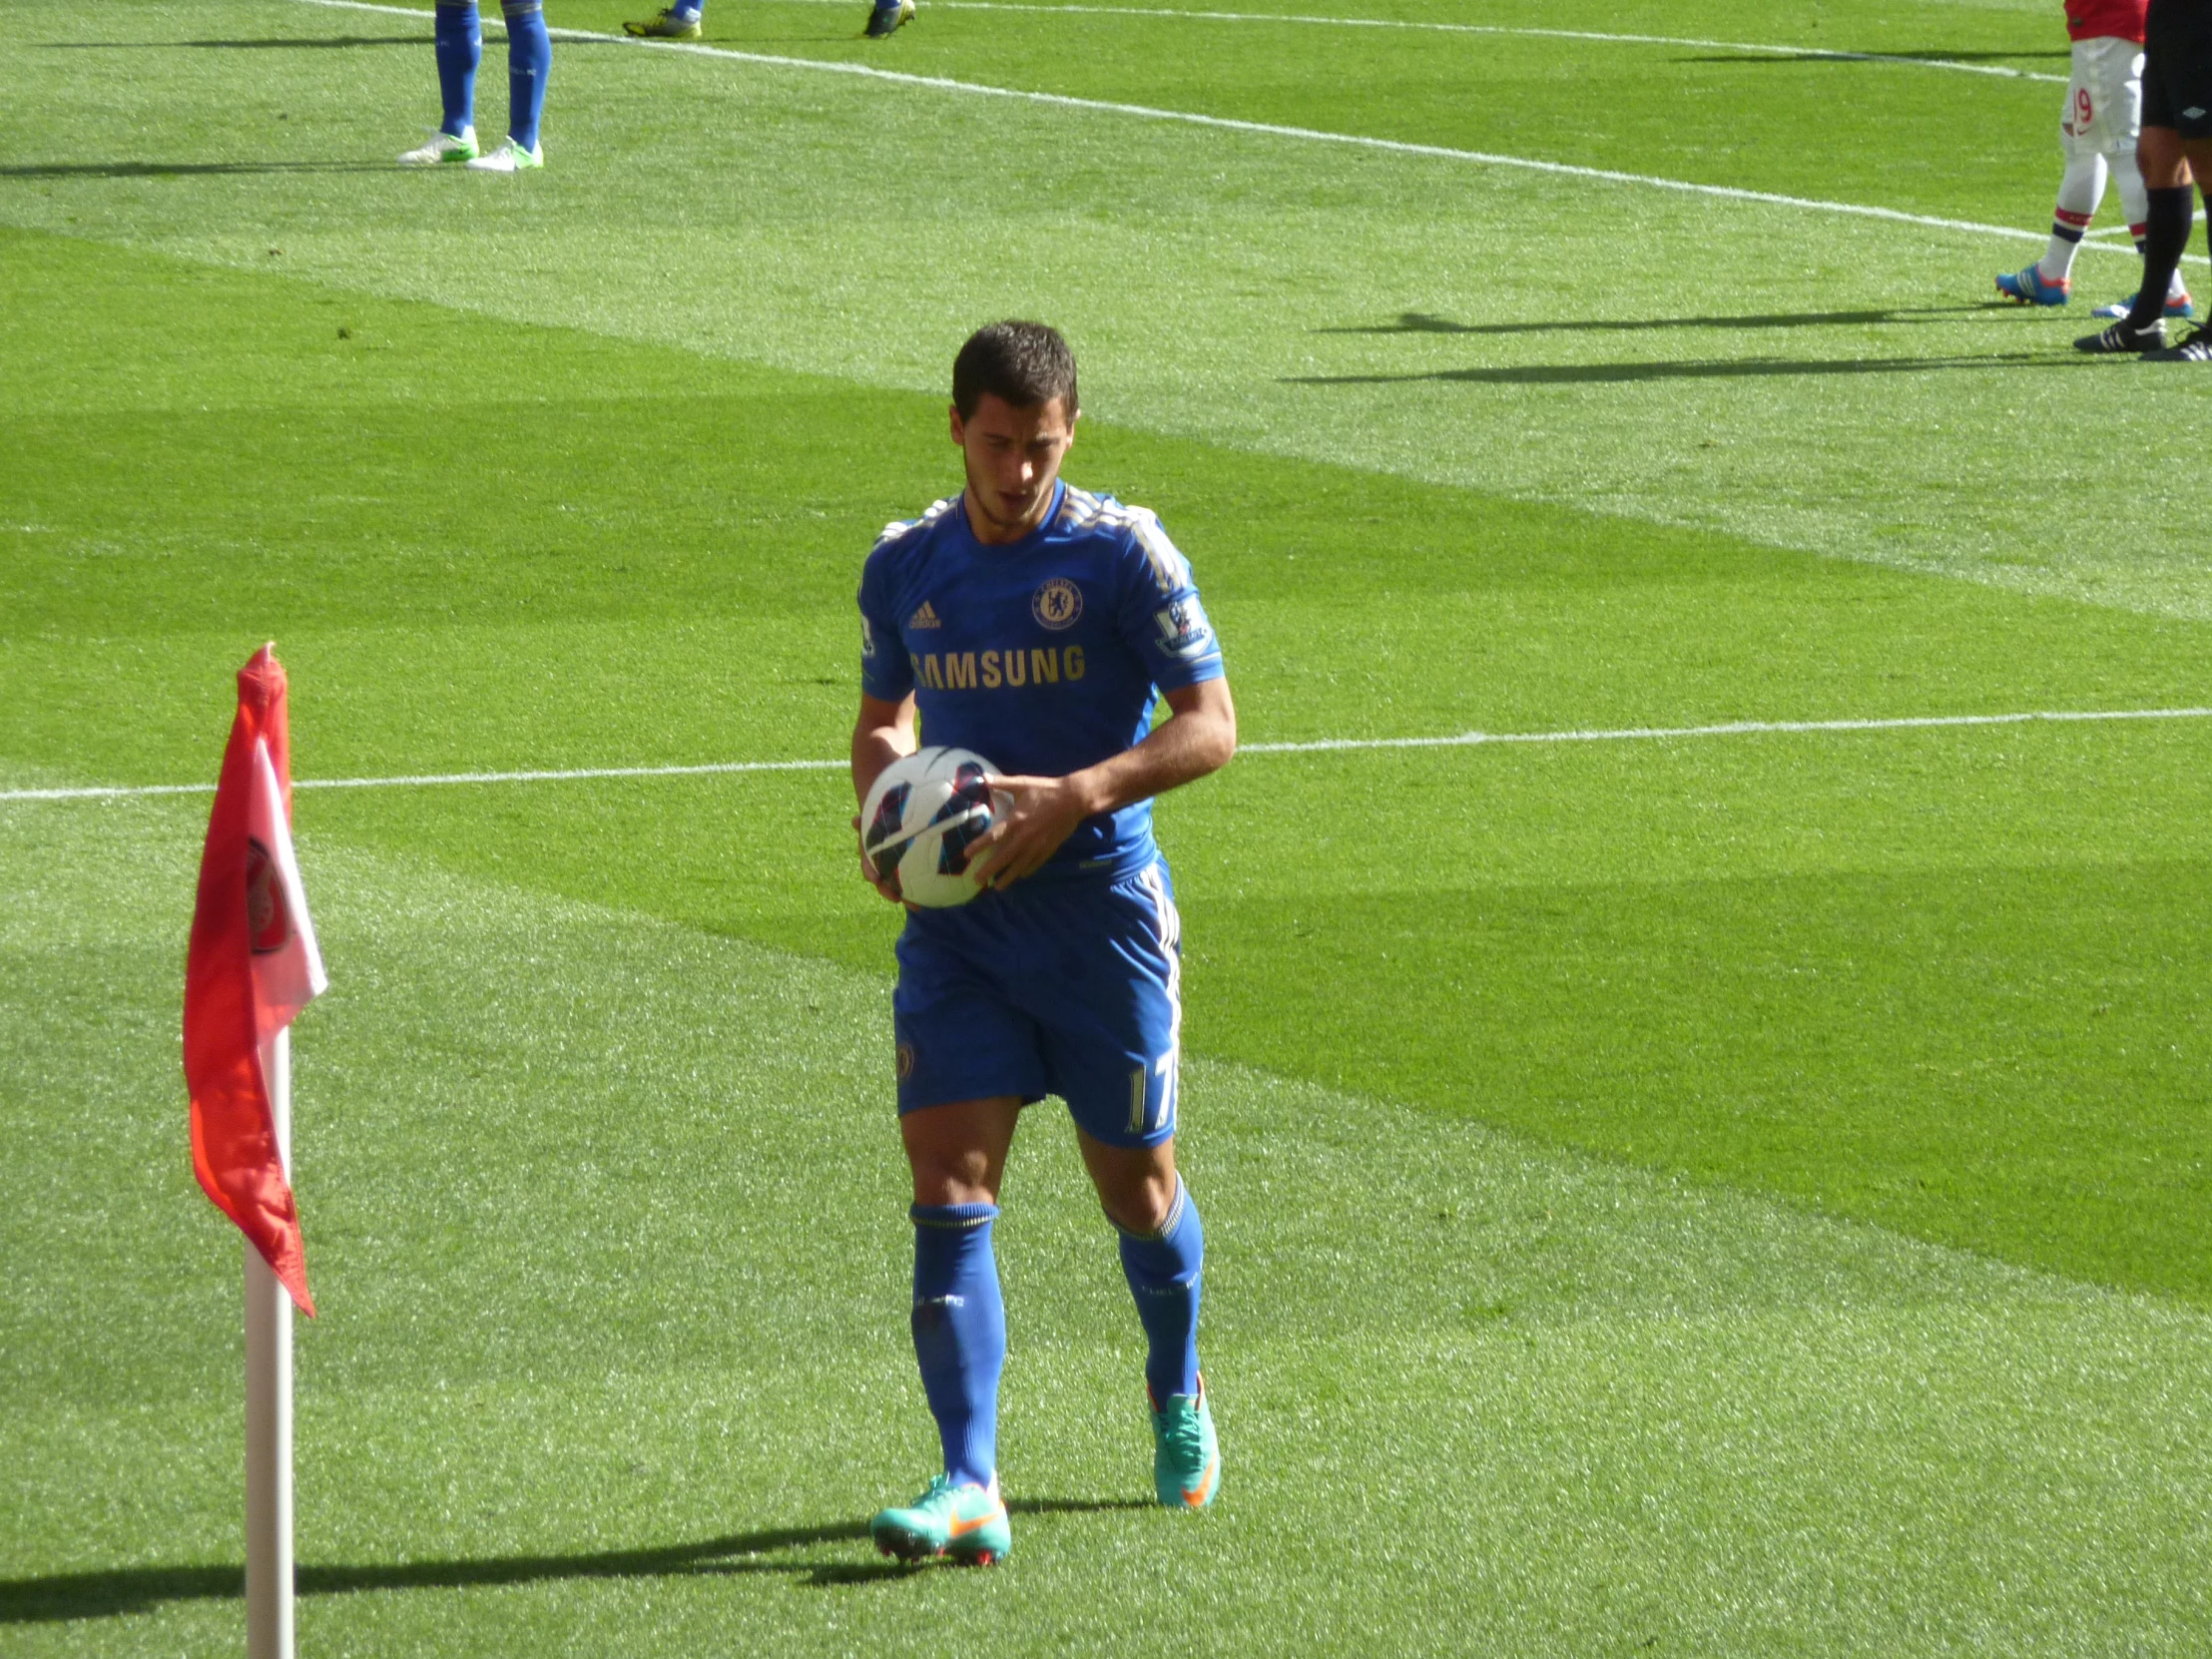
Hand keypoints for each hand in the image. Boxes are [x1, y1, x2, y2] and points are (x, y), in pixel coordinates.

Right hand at [853, 814, 911, 906]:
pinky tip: (929, 901)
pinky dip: (918, 892)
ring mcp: (892, 870)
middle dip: (888, 892)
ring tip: (917, 907)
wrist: (893, 818)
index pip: (868, 867)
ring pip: (896, 886)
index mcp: (870, 854)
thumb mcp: (874, 817)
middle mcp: (880, 865)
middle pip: (882, 882)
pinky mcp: (906, 872)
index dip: (870, 874)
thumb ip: (865, 819)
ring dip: (906, 898)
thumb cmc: (883, 817)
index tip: (875, 879)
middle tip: (896, 899)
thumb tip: (853, 821)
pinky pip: (910, 884)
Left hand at [963, 772, 1095, 891]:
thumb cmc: (1047, 790)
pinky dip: (1027, 870)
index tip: (966, 855)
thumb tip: (982, 777)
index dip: (979, 846)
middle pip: (1003, 857)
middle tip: (977, 880)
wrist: (1074, 799)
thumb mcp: (1023, 783)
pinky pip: (1036, 863)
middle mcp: (1025, 836)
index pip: (993, 836)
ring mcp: (1038, 844)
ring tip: (997, 887)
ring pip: (1019, 865)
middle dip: (989, 870)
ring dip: (1007, 877)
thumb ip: (1002, 783)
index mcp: (1016, 820)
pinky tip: (1020, 876)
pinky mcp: (1049, 848)